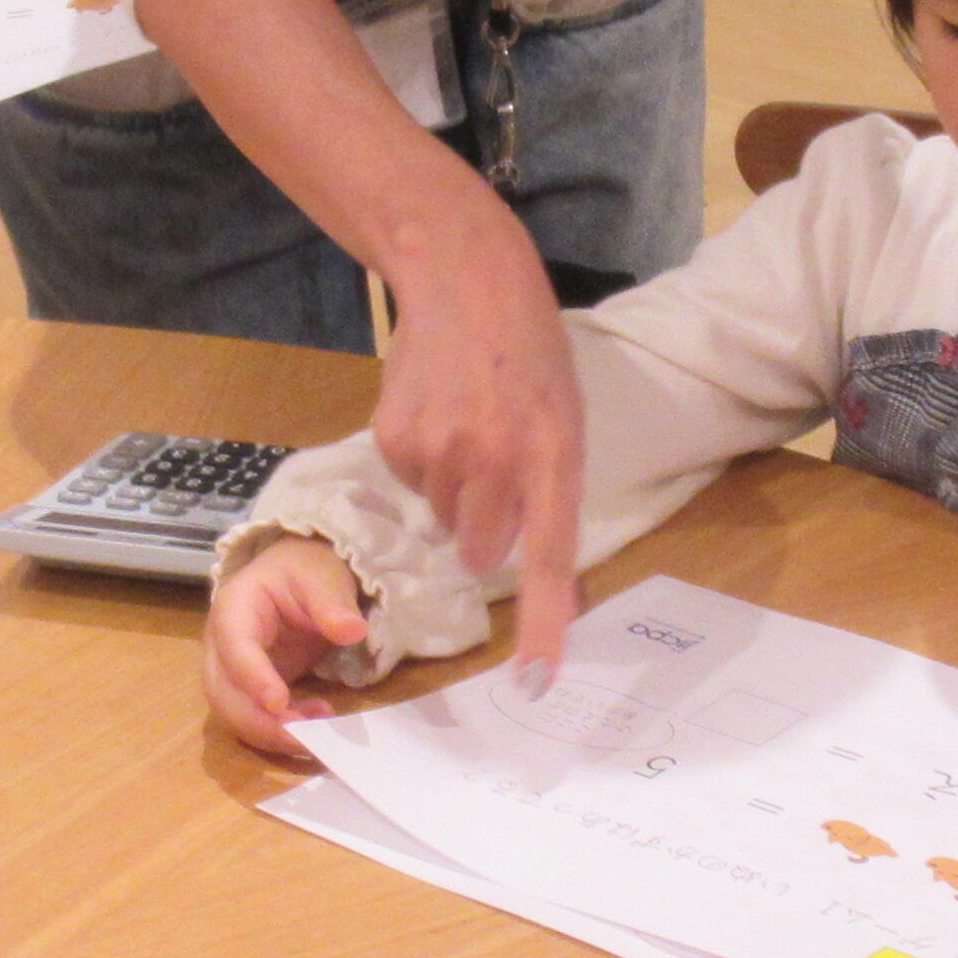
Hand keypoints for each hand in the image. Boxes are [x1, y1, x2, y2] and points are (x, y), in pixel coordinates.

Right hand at [205, 533, 370, 754]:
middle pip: (222, 694)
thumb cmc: (305, 570)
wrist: (299, 574)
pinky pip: (253, 719)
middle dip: (259, 723)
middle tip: (304, 737)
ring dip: (271, 733)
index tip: (280, 704)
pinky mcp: (249, 690)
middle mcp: (222, 646)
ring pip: (234, 715)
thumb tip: (351, 631)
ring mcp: (231, 672)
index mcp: (234, 609)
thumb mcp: (322, 575)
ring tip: (318, 730)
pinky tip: (315, 720)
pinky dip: (280, 731)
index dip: (253, 679)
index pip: (235, 648)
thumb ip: (333, 602)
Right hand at [369, 207, 586, 669]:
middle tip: (493, 465)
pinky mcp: (395, 439)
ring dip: (452, 484)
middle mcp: (496, 461)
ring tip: (465, 420)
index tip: (535, 679)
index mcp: (552, 456)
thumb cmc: (528, 352)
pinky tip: (434, 409)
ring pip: (442, 514)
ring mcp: (441, 452)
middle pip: (480, 549)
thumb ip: (549, 486)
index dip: (543, 622)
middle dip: (484, 524)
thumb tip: (538, 566)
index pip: (549, 557)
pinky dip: (420, 457)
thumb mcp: (562, 414)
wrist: (464, 278)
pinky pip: (408, 480)